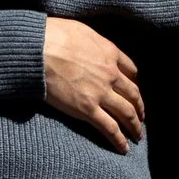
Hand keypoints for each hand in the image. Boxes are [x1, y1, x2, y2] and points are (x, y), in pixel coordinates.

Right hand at [41, 17, 144, 149]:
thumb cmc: (53, 35)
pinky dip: (119, 140)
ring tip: (137, 135)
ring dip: (134, 126)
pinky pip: (109, 128)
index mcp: (110, 53)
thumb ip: (93, 42)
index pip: (131, 71)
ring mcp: (100, 93)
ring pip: (126, 113)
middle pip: (133, 94)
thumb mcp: (81, 30)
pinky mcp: (87, 110)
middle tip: (141, 117)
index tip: (134, 91)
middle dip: (139, 108)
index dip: (135, 83)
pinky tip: (124, 148)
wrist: (37, 50)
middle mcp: (110, 74)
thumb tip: (91, 47)